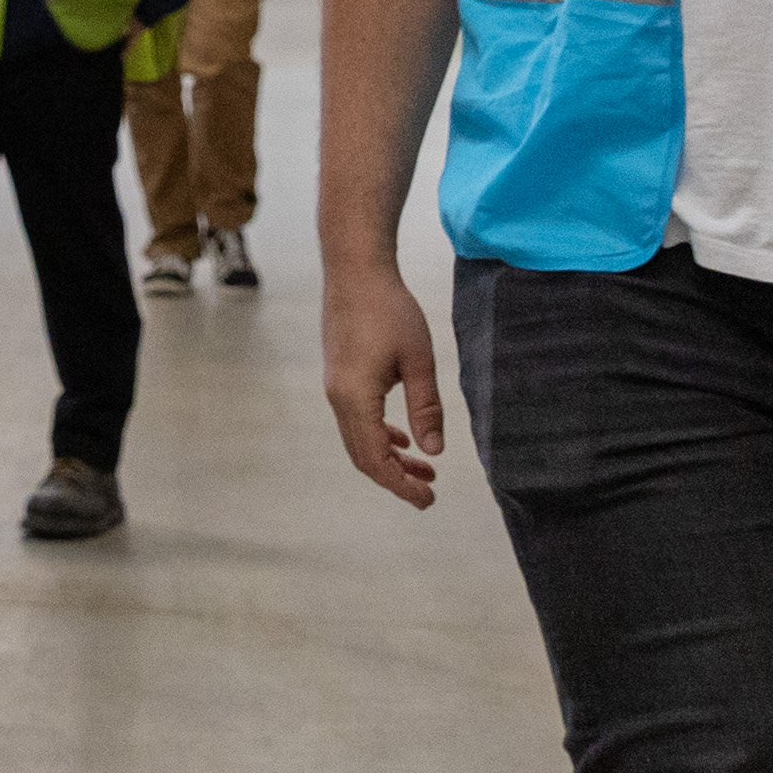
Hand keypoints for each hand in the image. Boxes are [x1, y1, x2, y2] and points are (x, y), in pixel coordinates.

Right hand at [322, 264, 448, 508]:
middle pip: (363, 456)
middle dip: (396, 478)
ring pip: (359, 440)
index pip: (376, 458)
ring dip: (390, 458)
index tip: (428, 499)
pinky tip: (403, 439)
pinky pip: (356, 421)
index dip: (401, 484)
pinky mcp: (340, 378)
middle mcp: (339, 399)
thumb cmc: (390, 310)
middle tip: (430, 492)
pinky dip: (380, 437)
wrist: (356, 273)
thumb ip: (426, 408)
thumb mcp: (419, 361)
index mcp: (356, 399)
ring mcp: (336, 389)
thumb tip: (435, 452)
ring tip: (425, 468)